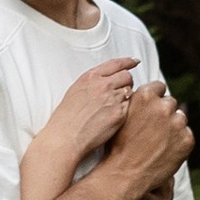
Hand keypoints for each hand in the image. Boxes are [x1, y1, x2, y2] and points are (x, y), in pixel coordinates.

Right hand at [17, 58, 140, 199]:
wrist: (65, 137)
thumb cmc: (66, 118)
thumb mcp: (75, 91)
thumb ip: (92, 83)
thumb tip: (105, 81)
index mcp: (91, 77)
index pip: (116, 63)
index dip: (128, 62)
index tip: (134, 62)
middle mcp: (103, 85)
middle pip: (127, 76)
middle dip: (127, 82)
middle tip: (123, 91)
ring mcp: (113, 98)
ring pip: (131, 91)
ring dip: (127, 97)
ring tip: (116, 107)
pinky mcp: (120, 113)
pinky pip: (130, 107)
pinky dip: (126, 111)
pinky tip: (116, 117)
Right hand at [110, 79, 192, 199]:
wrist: (124, 173)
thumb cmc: (118, 146)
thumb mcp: (121, 115)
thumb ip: (137, 103)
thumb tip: (147, 99)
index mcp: (145, 96)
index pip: (159, 87)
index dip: (155, 98)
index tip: (152, 108)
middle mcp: (163, 106)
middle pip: (170, 103)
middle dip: (164, 113)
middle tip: (154, 129)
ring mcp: (177, 123)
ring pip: (180, 118)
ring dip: (173, 126)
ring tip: (159, 141)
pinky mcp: (187, 139)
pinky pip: (186, 135)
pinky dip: (179, 142)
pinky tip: (165, 150)